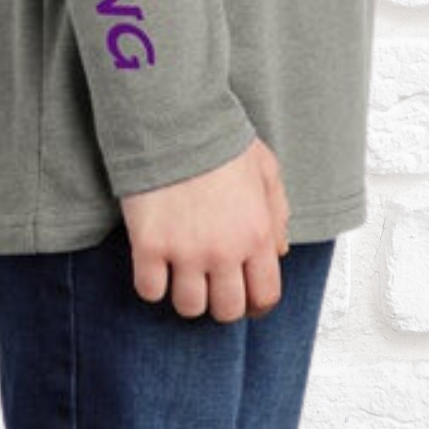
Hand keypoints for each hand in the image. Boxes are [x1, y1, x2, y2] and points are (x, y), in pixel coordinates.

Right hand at [120, 137, 291, 321]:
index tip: (246, 300)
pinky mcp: (149, 246)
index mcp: (256, 234)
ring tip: (182, 272)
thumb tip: (278, 251)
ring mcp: (185, 252)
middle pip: (226, 311)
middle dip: (221, 301)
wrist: (176, 118)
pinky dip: (151, 283)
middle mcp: (224, 251)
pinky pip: (149, 290)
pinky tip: (155, 263)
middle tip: (211, 284)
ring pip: (188, 307)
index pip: (265, 297)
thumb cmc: (220, 138)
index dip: (256, 305)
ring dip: (186, 294)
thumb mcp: (266, 169)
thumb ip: (277, 214)